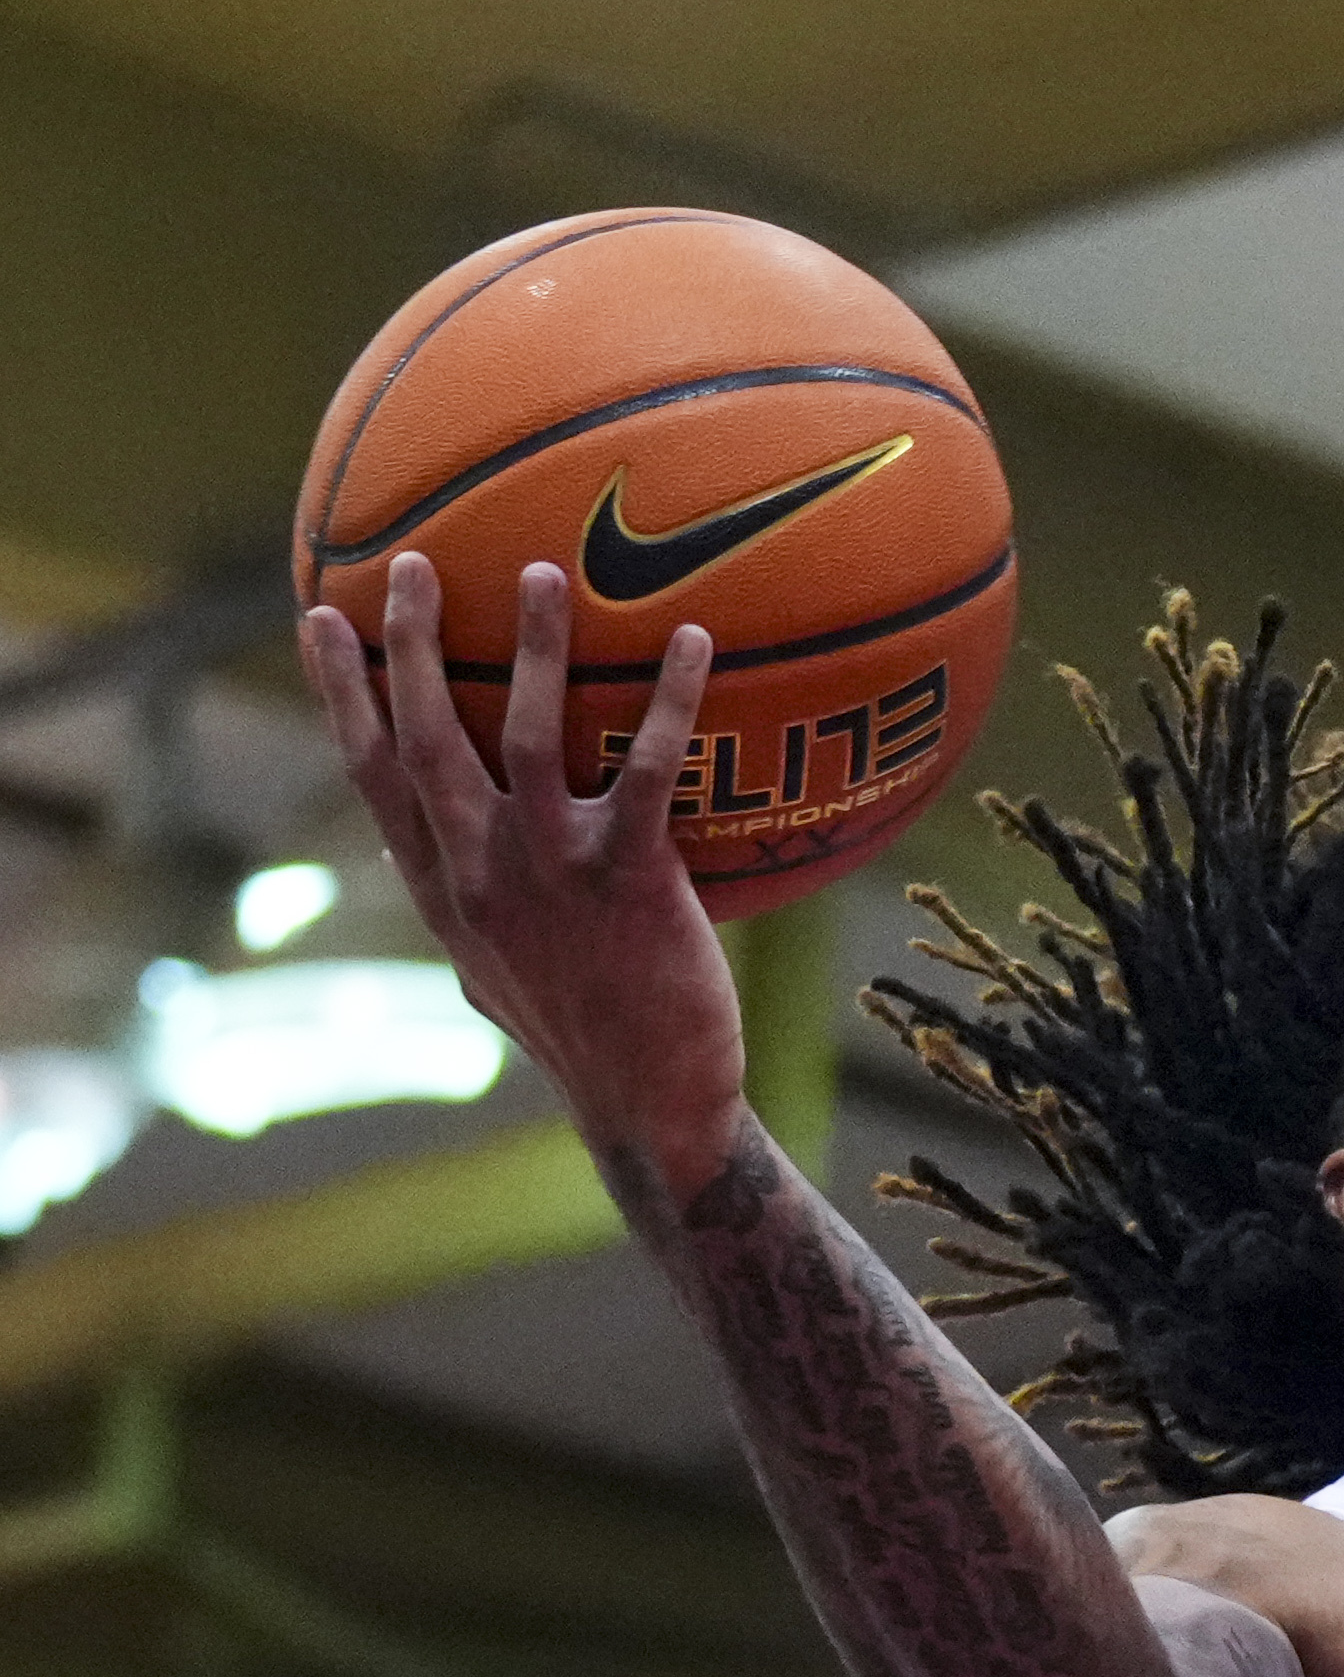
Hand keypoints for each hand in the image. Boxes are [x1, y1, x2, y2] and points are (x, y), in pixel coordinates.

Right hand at [298, 553, 746, 1207]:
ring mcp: (552, 874)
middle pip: (427, 738)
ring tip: (542, 574)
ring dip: (534, 649)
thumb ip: (459, 908)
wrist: (654, 1113)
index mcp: (444, 891)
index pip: (374, 776)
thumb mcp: (494, 976)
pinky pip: (645, 770)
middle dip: (412, 646)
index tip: (319, 619)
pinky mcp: (630, 881)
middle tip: (412, 563)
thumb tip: (406, 860)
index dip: (342, 693)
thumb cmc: (584, 1038)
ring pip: (526, 735)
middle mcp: (482, 873)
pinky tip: (690, 642)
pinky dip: (669, 700)